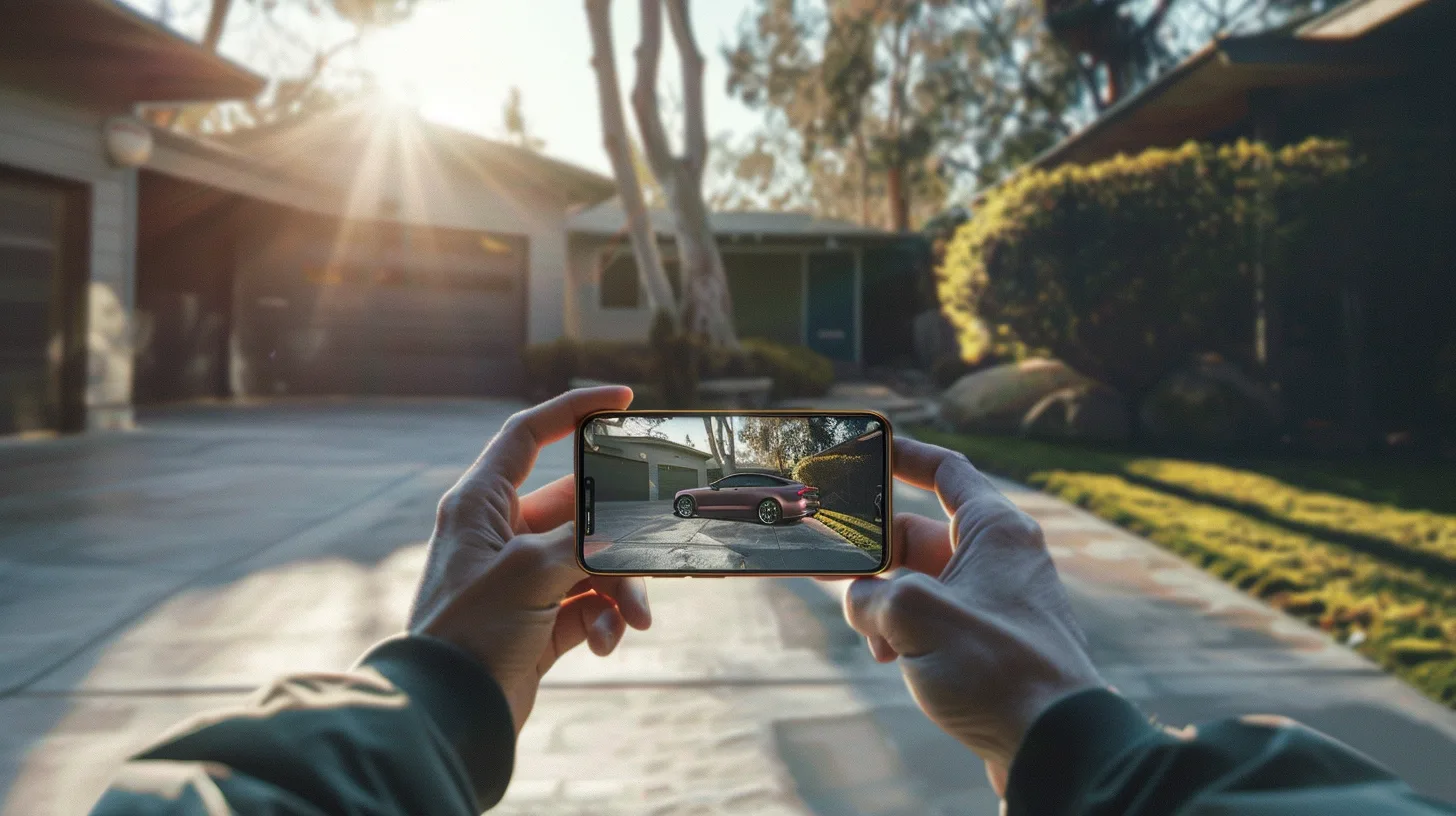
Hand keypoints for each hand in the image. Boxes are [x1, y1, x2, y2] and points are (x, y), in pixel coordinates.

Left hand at [408, 387, 650, 730]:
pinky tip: (606, 642)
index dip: (573, 409)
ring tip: (635, 618)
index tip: (621, 399)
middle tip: (655, 535)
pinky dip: (603, 620)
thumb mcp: (532, 571)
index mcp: (481, 503)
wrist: (448, 714)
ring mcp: (520, 579)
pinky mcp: (537, 621)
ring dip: (618, 587)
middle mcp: (499, 534)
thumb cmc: (471, 631)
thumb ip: (585, 539)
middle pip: (578, 508)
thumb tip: (625, 528)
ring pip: (590, 560)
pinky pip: (587, 605)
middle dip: (618, 531)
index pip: (529, 435)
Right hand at [843, 438, 1102, 793]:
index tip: (863, 450)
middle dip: (871, 554)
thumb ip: (871, 594)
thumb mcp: (914, 616)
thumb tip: (861, 601)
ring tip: (871, 633)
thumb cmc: (997, 670)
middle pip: (918, 534)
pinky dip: (904, 631)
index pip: (946, 469)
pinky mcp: (990, 643)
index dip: (902, 454)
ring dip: (883, 603)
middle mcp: (1000, 558)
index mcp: (995, 530)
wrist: (1053, 744)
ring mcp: (996, 601)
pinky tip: (888, 657)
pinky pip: (934, 620)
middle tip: (825, 564)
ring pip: (919, 583)